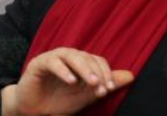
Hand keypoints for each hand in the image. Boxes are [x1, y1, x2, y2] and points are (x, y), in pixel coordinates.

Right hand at [1, 48, 133, 115]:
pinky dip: (63, 70)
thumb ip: (105, 84)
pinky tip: (71, 80)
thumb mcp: (87, 95)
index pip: (97, 60)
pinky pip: (52, 62)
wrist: (36, 111)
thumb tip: (130, 76)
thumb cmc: (59, 101)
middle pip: (86, 56)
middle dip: (96, 72)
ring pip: (71, 55)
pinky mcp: (38, 63)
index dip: (106, 72)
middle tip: (101, 88)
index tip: (110, 89)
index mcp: (79, 62)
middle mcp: (67, 57)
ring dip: (83, 68)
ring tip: (91, 83)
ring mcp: (52, 58)